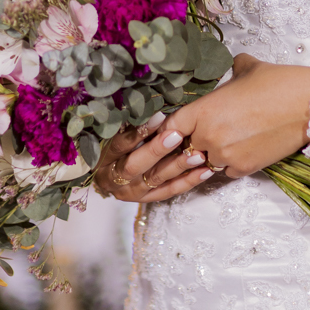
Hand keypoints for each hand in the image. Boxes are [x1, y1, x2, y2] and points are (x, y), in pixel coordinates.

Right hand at [94, 117, 214, 202]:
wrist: (111, 176)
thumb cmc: (116, 148)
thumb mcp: (114, 135)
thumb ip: (129, 125)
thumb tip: (153, 110)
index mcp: (104, 159)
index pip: (120, 145)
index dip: (138, 132)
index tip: (159, 117)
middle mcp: (114, 179)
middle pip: (135, 165)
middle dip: (157, 150)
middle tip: (177, 136)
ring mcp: (131, 191)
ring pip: (156, 179)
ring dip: (178, 166)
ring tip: (197, 154)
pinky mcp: (147, 199)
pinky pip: (169, 191)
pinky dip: (188, 181)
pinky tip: (205, 170)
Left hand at [174, 53, 309, 177]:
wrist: (307, 104)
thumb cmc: (277, 82)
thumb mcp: (246, 68)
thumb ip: (229, 71)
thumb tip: (230, 66)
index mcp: (203, 110)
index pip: (170, 128)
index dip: (170, 130)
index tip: (174, 130)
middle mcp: (209, 136)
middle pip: (187, 148)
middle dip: (195, 141)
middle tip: (212, 130)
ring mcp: (226, 155)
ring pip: (207, 162)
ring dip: (214, 153)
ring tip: (233, 136)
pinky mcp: (245, 168)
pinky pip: (226, 171)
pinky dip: (232, 162)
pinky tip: (246, 146)